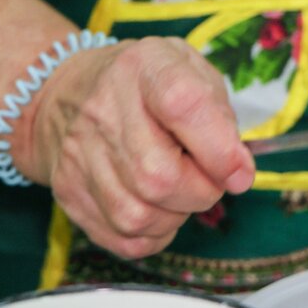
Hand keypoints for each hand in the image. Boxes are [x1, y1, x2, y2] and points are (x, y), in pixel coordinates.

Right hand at [13, 36, 254, 257]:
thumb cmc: (146, 87)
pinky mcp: (69, 191)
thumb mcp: (192, 73)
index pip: (182, 105)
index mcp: (144, 68)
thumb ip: (221, 118)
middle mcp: (103, 109)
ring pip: (139, 216)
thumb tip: (238, 173)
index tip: (240, 173)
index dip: (219, 149)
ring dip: (176, 216)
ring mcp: (79, 154)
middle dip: (201, 192)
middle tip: (207, 179)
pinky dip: (154, 235)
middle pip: (159, 177)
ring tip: (179, 191)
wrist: (67, 93)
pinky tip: (157, 208)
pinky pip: (124, 239)